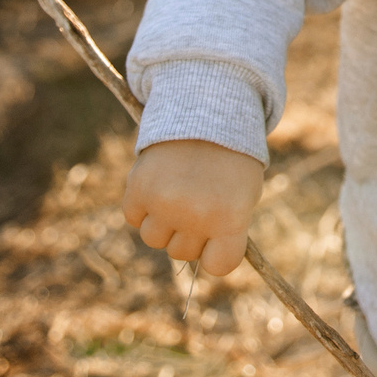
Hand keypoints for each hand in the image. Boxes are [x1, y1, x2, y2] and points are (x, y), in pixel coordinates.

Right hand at [121, 138, 264, 277]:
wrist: (207, 110)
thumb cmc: (230, 160)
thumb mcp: (243, 194)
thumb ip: (226, 231)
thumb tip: (203, 262)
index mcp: (230, 217)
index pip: (219, 266)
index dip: (216, 254)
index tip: (217, 238)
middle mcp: (196, 215)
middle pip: (181, 252)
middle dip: (188, 232)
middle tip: (198, 199)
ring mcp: (165, 203)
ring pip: (153, 239)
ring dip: (162, 221)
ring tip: (177, 190)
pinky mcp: (138, 188)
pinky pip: (133, 217)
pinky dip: (141, 204)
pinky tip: (158, 182)